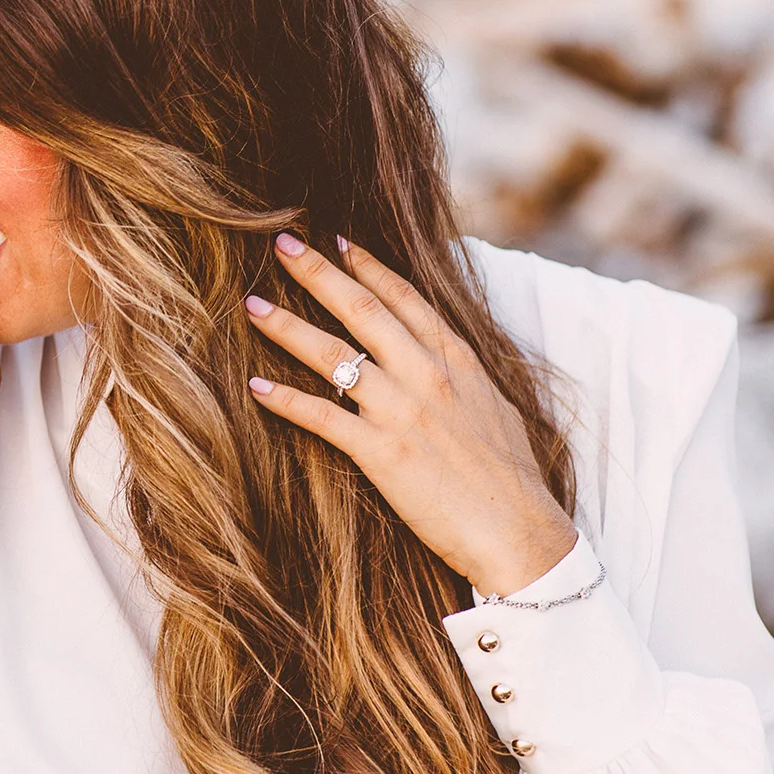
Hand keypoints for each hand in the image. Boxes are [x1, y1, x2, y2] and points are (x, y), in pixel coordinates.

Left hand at [244, 235, 576, 596]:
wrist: (520, 533)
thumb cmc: (512, 478)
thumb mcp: (496, 406)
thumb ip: (464, 374)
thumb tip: (447, 353)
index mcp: (457, 359)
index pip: (404, 297)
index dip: (368, 265)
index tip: (336, 240)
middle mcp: (427, 374)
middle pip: (361, 309)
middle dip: (317, 272)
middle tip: (281, 243)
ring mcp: (403, 411)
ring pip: (332, 355)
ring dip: (287, 326)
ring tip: (252, 304)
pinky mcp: (382, 452)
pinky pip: (322, 417)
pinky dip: (285, 400)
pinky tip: (256, 387)